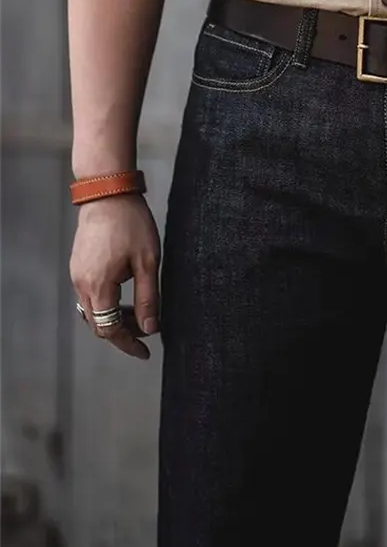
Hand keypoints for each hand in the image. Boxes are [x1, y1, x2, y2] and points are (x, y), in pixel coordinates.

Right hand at [70, 193, 160, 358]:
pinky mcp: (78, 266)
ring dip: (115, 317)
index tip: (146, 352)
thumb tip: (149, 329)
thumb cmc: (132, 224)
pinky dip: (107, 303)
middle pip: (99, 324)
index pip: (109, 330)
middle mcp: (81, 284)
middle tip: (147, 330)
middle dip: (122, 333)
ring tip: (140, 312)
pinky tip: (126, 294)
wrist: (109, 194)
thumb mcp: (148, 263)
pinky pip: (90, 295)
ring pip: (93, 310)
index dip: (128, 344)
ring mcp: (76, 275)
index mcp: (99, 286)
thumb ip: (148, 299)